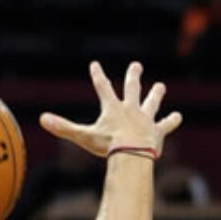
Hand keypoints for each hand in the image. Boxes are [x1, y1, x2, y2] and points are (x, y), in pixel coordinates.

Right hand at [40, 60, 179, 158]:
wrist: (133, 154)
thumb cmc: (108, 146)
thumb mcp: (83, 136)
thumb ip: (63, 127)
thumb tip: (42, 119)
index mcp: (113, 109)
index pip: (103, 88)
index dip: (98, 76)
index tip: (95, 65)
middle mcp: (131, 110)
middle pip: (132, 89)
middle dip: (134, 76)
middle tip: (136, 65)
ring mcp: (146, 120)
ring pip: (152, 104)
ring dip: (156, 94)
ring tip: (161, 86)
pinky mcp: (157, 132)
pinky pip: (166, 125)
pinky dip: (172, 121)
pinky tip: (178, 116)